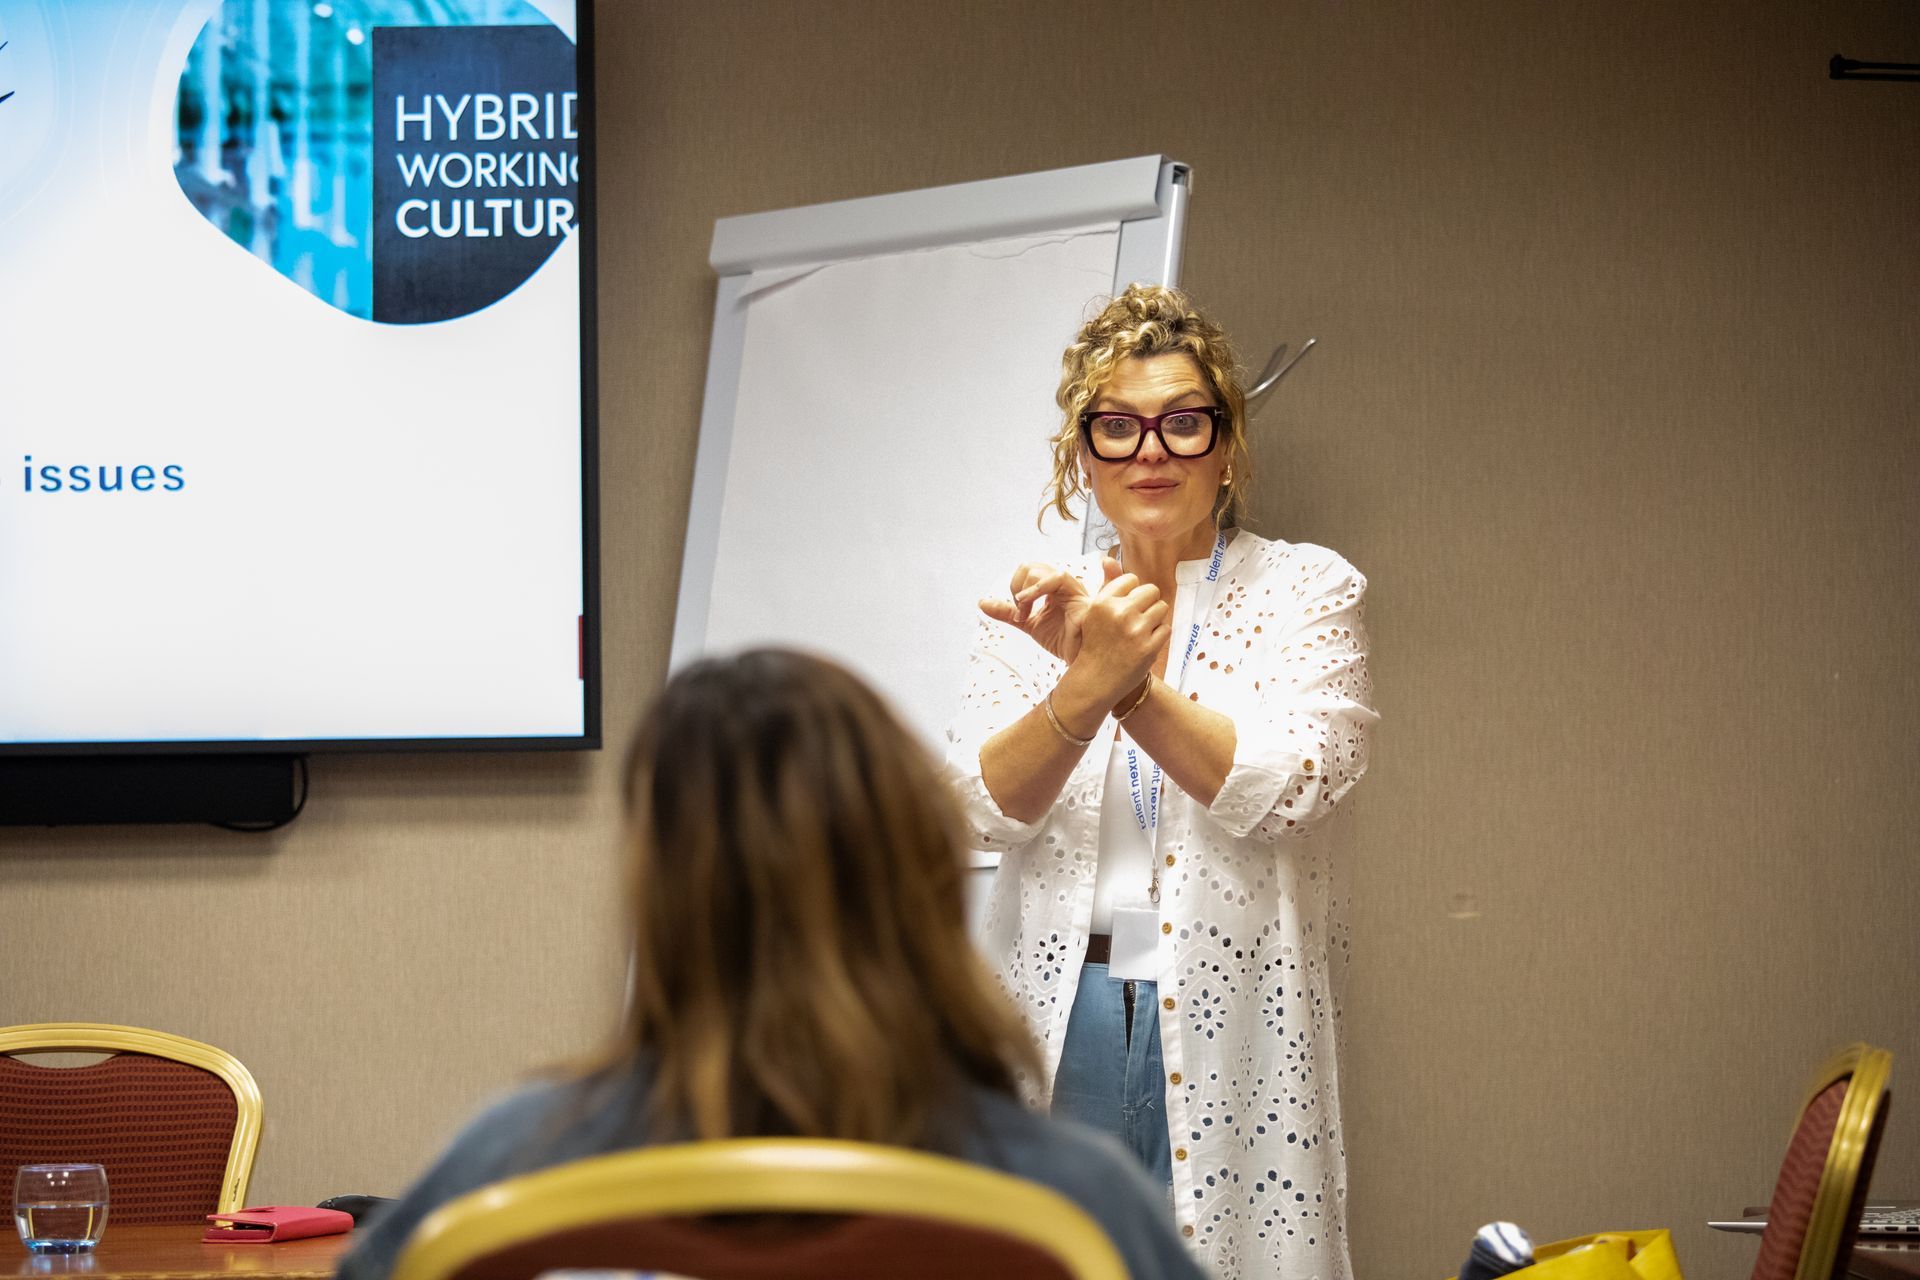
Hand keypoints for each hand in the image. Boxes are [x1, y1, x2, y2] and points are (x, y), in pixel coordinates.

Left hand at [980, 562, 1091, 663]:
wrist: (1079, 661)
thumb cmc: (1061, 640)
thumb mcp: (1028, 623)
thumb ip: (1007, 612)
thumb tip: (982, 602)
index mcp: (1052, 588)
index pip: (1027, 570)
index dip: (1015, 588)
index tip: (1017, 615)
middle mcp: (1063, 584)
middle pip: (1031, 567)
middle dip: (1017, 588)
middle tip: (1020, 614)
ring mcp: (1073, 587)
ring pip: (1043, 570)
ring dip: (1026, 591)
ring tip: (1023, 611)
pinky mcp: (1081, 596)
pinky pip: (1059, 578)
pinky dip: (1038, 587)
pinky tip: (1027, 603)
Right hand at [1069, 558, 1169, 704]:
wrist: (1096, 680)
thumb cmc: (1097, 642)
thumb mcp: (1095, 612)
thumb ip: (1107, 585)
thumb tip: (1108, 558)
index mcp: (1103, 602)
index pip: (1132, 579)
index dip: (1132, 593)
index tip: (1125, 607)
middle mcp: (1119, 613)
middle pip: (1151, 590)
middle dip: (1148, 603)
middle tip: (1137, 619)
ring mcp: (1135, 630)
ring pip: (1161, 608)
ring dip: (1155, 619)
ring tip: (1140, 632)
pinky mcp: (1149, 647)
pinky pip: (1166, 628)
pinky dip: (1159, 636)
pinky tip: (1144, 644)